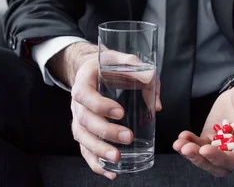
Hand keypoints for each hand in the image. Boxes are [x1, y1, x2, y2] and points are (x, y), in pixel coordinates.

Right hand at [52, 43, 161, 179]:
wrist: (91, 70)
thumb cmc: (109, 66)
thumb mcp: (123, 60)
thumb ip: (142, 74)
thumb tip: (156, 104)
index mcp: (84, 81)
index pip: (85, 95)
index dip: (101, 105)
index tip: (121, 112)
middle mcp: (76, 102)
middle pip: (84, 121)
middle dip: (106, 132)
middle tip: (128, 138)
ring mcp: (77, 118)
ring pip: (82, 138)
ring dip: (99, 151)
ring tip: (118, 159)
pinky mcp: (83, 132)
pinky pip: (84, 150)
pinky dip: (95, 164)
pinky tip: (110, 173)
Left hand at [173, 79, 233, 176]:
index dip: (221, 159)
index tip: (206, 149)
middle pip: (219, 166)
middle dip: (201, 160)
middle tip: (187, 148)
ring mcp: (223, 145)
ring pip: (206, 158)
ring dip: (192, 153)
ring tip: (180, 143)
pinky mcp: (211, 137)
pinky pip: (199, 145)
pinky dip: (189, 142)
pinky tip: (181, 136)